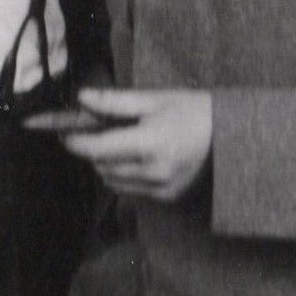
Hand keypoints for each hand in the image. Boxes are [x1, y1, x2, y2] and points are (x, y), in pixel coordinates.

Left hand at [58, 88, 212, 201]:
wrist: (232, 138)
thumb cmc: (194, 111)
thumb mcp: (155, 99)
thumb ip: (115, 102)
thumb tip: (81, 98)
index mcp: (149, 143)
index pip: (97, 149)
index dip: (75, 142)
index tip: (64, 133)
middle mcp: (153, 171)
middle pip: (101, 167)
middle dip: (91, 150)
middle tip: (92, 132)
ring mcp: (160, 188)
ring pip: (113, 181)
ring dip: (106, 164)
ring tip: (115, 144)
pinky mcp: (167, 198)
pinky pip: (131, 189)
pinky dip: (124, 175)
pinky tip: (135, 158)